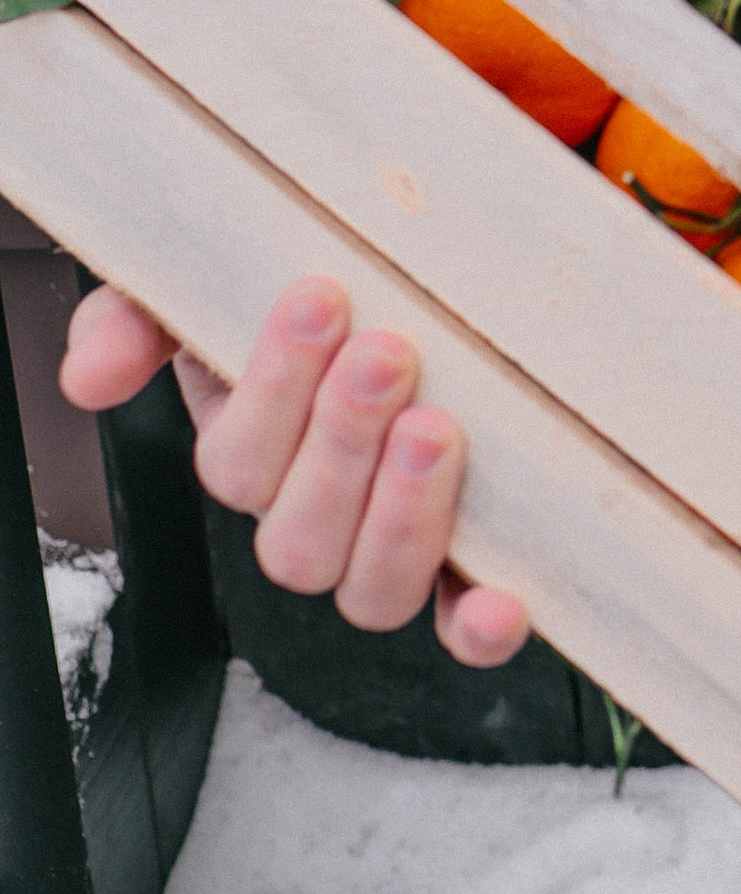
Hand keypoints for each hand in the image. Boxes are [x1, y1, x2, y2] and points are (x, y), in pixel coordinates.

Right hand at [60, 276, 528, 667]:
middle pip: (299, 540)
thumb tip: (90, 374)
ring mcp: (389, 545)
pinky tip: (498, 601)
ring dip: (402, 519)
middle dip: (342, 444)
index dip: (274, 390)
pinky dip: (476, 626)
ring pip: (371, 591)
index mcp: (252, 451)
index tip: (324, 296)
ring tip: (434, 428)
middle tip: (387, 355)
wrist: (429, 268)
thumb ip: (141, 317)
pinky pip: (459, 622)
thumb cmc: (323, 279)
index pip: (237, 465)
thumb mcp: (220, 277)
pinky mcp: (471, 560)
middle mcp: (314, 515)